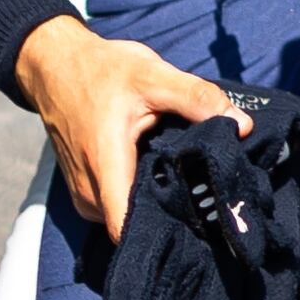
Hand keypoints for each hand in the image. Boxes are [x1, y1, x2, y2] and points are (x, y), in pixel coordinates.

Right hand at [13, 18, 244, 242]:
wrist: (56, 67)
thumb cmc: (103, 70)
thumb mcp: (154, 75)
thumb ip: (198, 99)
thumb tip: (243, 125)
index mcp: (104, 164)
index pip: (125, 228)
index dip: (163, 232)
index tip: (200, 223)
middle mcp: (88, 190)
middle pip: (132, 226)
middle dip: (170, 215)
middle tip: (206, 195)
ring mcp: (83, 194)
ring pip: (125, 217)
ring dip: (154, 204)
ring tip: (186, 182)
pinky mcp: (85, 190)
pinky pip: (116, 206)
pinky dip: (139, 195)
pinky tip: (162, 176)